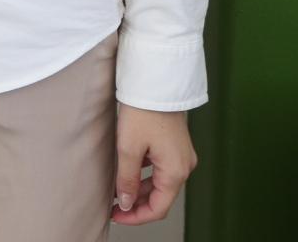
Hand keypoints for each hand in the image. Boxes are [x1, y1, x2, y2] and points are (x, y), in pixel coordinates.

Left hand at [111, 104, 196, 224]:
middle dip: (136, 205)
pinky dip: (144, 175)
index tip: (116, 216)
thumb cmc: (144, 110)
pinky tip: (126, 173)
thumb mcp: (128, 147)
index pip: (159, 208)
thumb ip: (126, 179)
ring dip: (139, 190)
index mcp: (176, 171)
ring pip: (160, 183)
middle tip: (113, 207)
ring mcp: (182, 155)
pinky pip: (161, 169)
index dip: (136, 217)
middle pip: (160, 197)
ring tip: (116, 191)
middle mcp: (184, 165)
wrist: (155, 80)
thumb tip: (125, 203)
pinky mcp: (176, 145)